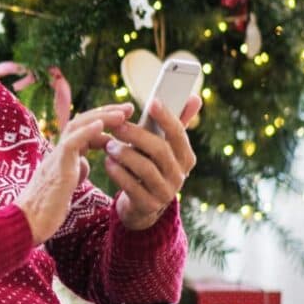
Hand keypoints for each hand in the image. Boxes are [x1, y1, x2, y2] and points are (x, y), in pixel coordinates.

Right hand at [18, 104, 132, 244]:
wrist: (27, 224)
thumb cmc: (45, 209)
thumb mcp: (66, 185)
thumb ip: (76, 171)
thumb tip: (85, 164)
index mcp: (63, 156)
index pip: (83, 130)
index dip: (104, 123)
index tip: (124, 119)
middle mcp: (58, 152)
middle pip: (81, 122)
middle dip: (106, 113)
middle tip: (128, 108)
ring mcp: (56, 158)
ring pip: (76, 127)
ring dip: (100, 117)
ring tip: (121, 113)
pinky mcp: (57, 169)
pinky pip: (71, 144)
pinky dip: (86, 132)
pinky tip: (101, 125)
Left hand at [104, 95, 201, 231]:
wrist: (143, 205)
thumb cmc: (152, 165)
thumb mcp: (164, 146)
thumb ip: (177, 123)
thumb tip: (195, 97)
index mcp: (185, 157)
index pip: (178, 134)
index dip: (167, 117)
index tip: (152, 101)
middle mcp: (179, 175)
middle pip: (160, 150)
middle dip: (137, 135)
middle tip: (117, 126)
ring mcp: (165, 192)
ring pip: (146, 169)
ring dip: (125, 154)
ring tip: (109, 145)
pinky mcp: (148, 205)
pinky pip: (132, 187)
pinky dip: (118, 173)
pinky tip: (108, 163)